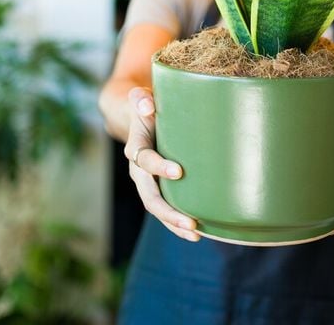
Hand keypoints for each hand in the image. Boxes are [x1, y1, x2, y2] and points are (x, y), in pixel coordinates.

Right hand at [124, 87, 200, 241]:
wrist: (140, 117)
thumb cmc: (148, 106)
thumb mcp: (143, 98)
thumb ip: (141, 99)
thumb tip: (147, 104)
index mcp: (135, 146)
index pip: (144, 159)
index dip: (159, 166)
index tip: (179, 171)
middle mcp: (138, 170)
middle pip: (149, 195)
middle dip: (168, 211)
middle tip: (191, 221)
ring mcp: (146, 183)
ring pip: (156, 208)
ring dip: (174, 224)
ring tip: (196, 234)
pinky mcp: (158, 188)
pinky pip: (164, 210)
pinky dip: (177, 224)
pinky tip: (197, 234)